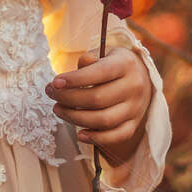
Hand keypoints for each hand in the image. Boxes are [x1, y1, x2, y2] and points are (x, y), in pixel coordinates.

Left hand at [46, 48, 153, 166]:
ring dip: (76, 118)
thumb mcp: (105, 53)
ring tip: (58, 109)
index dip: (75, 79)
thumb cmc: (115, 64)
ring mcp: (135, 108)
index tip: (55, 82)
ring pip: (104, 120)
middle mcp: (134, 87)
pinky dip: (96, 138)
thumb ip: (91, 58)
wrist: (141, 77)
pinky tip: (79, 134)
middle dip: (68, 98)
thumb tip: (81, 64)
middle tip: (51, 93)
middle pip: (98, 99)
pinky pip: (116, 136)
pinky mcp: (134, 124)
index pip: (100, 73)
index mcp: (126, 65)